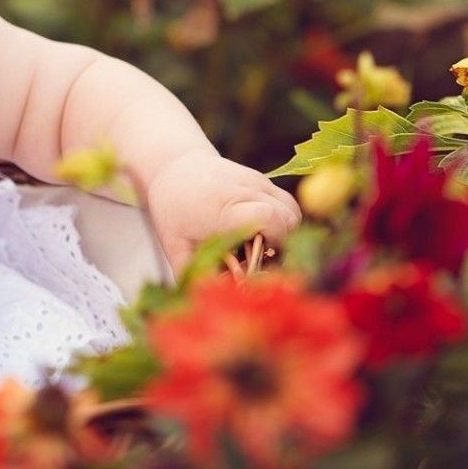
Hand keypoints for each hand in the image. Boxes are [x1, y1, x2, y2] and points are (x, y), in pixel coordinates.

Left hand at [142, 152, 301, 271]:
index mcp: (224, 207)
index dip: (273, 241)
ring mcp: (258, 182)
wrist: (176, 167)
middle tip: (259, 256)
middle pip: (288, 217)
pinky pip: (288, 203)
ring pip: (293, 210)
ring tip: (263, 243)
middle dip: (281, 244)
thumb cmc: (174, 210)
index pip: (269, 218)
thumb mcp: (176, 245)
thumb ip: (193, 274)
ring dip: (286, 232)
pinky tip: (264, 230)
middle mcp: (246, 190)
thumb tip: (208, 301)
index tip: (260, 258)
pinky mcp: (265, 180)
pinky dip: (284, 221)